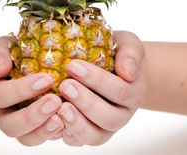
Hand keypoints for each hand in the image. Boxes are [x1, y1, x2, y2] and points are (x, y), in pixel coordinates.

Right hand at [0, 36, 64, 145]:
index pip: (0, 96)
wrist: (4, 71)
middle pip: (10, 125)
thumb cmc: (5, 56)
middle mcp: (2, 113)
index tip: (46, 78)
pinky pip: (41, 138)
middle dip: (34, 116)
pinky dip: (54, 133)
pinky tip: (68, 122)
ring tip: (62, 118)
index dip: (21, 90)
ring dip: (44, 130)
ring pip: (26, 138)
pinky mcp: (34, 129)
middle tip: (56, 100)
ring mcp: (18, 124)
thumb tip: (0, 68)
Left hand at [57, 31, 147, 145]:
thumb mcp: (128, 45)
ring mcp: (106, 128)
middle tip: (64, 84)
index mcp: (134, 93)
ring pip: (95, 136)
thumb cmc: (117, 53)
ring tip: (59, 106)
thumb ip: (131, 54)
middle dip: (85, 102)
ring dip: (76, 122)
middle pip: (109, 118)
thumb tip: (128, 72)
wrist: (114, 68)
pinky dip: (66, 133)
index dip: (97, 80)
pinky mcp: (88, 134)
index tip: (73, 65)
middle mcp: (122, 115)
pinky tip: (53, 118)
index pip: (120, 91)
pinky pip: (79, 141)